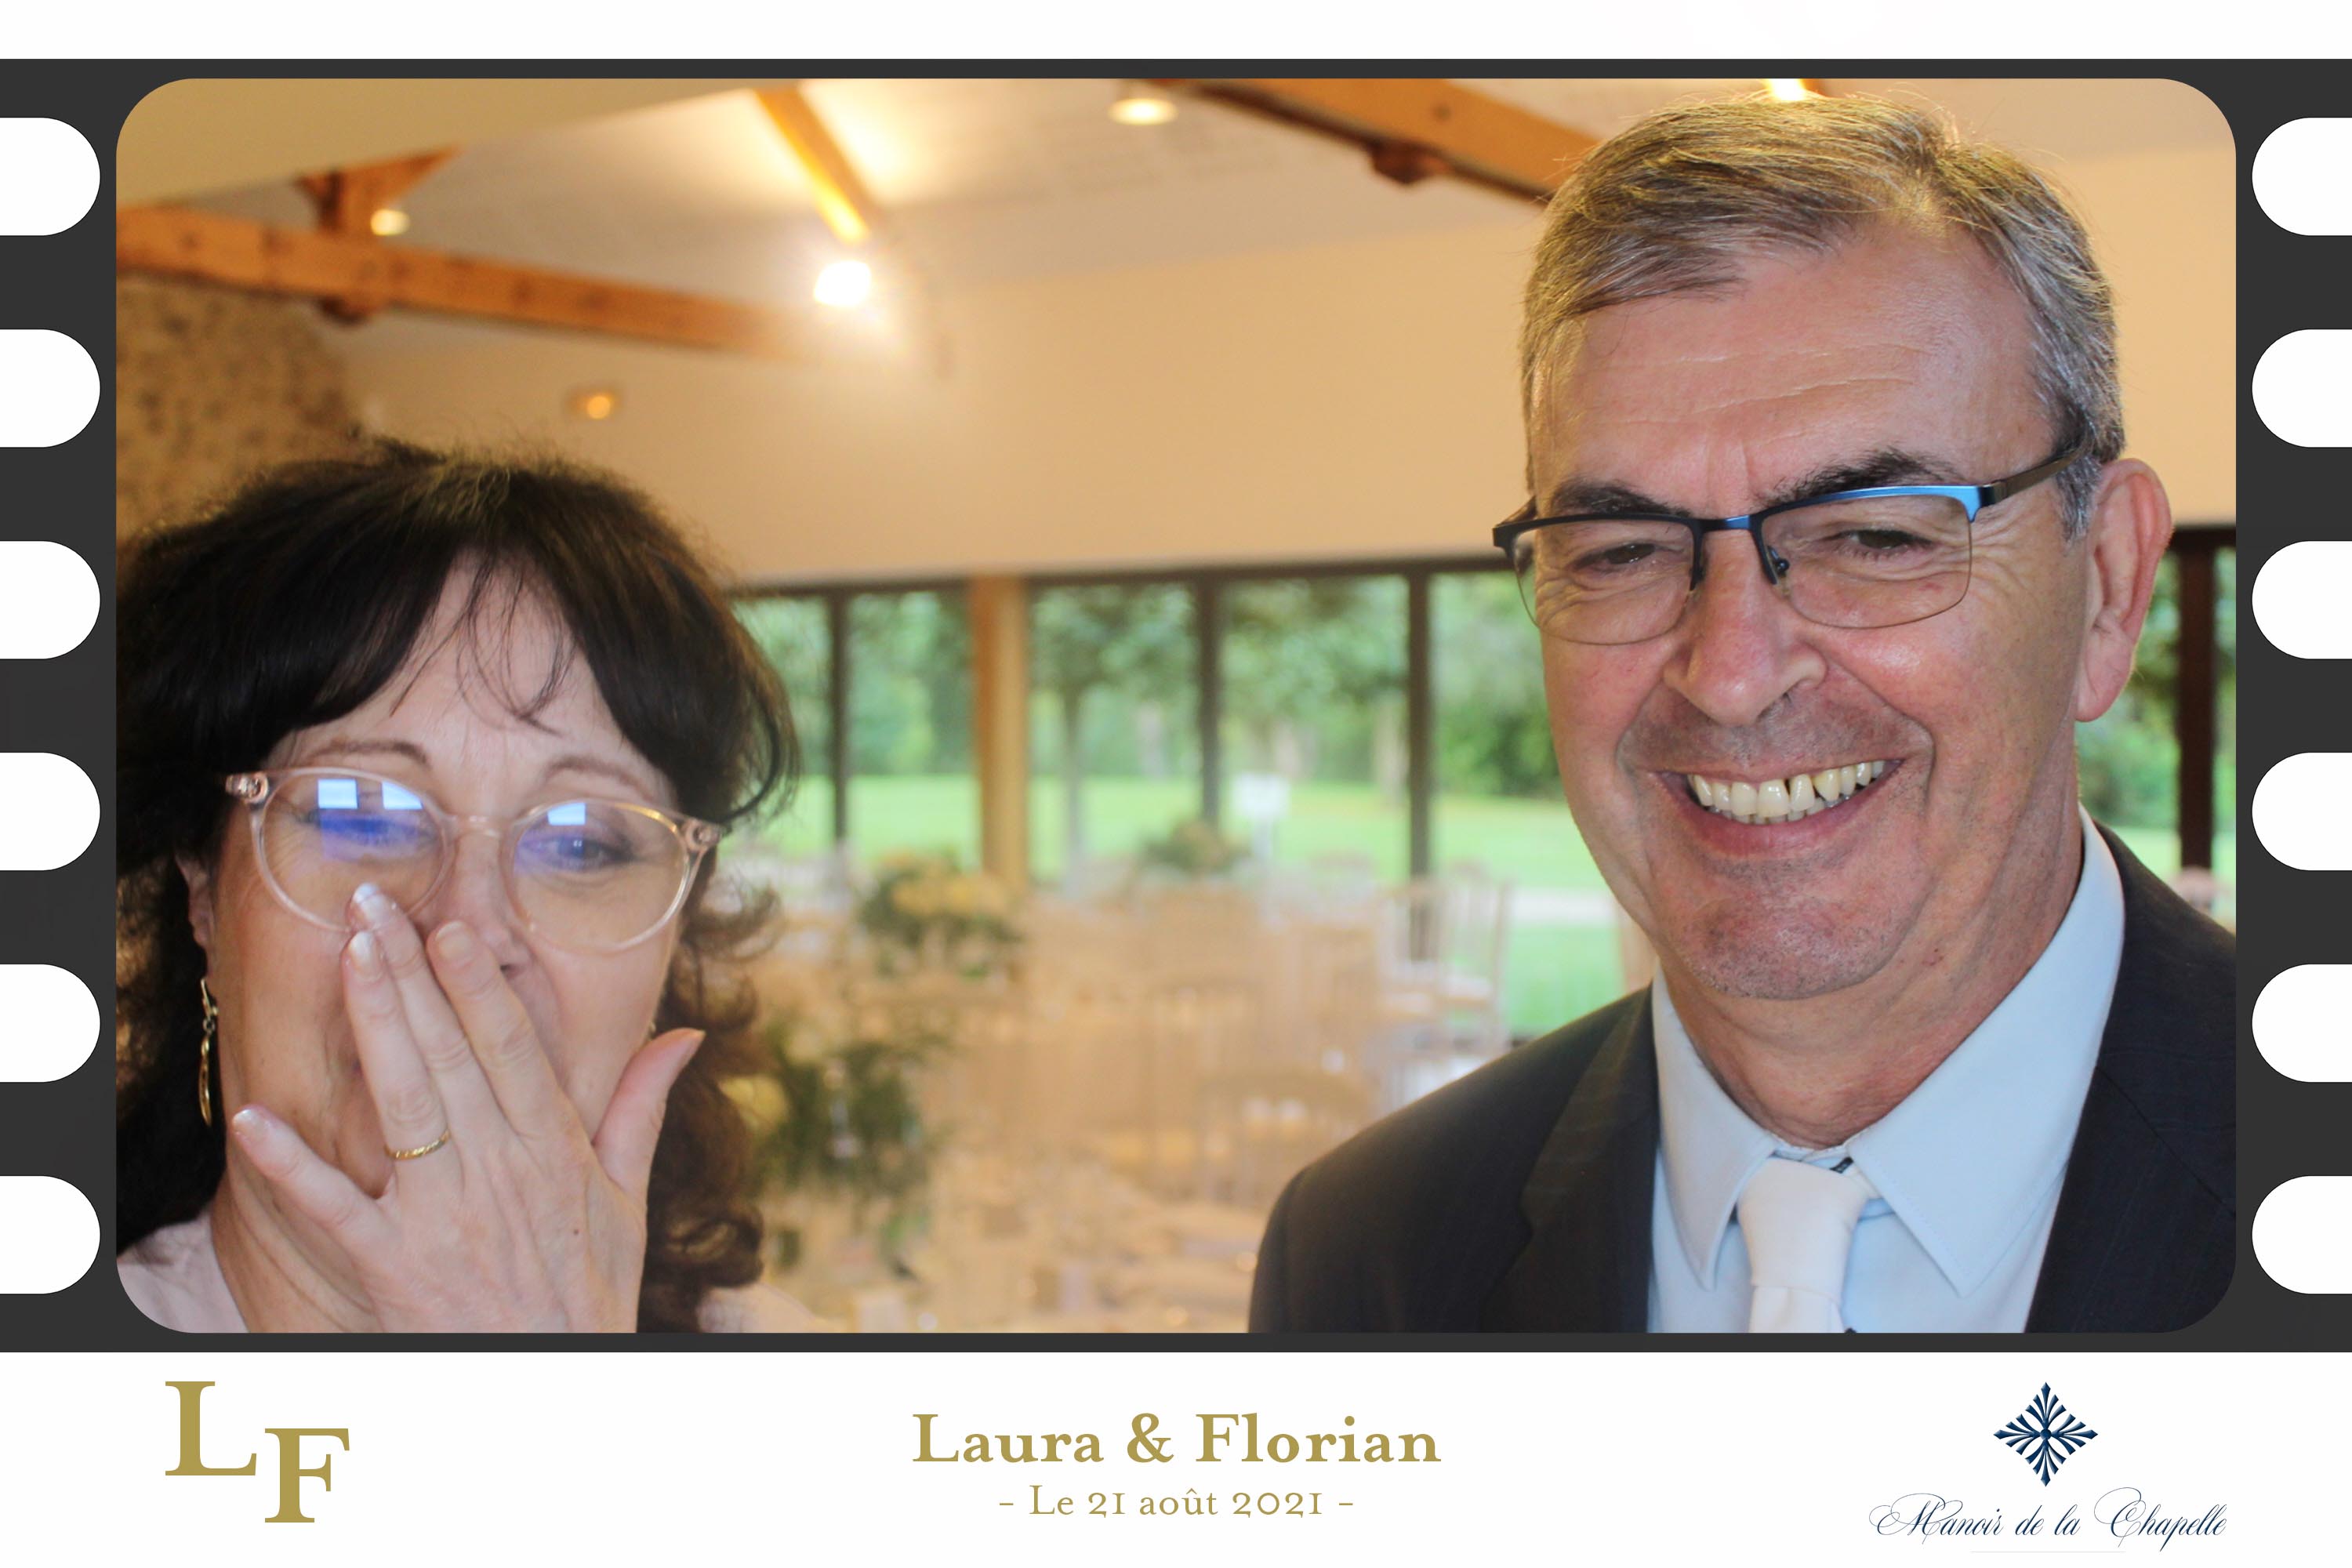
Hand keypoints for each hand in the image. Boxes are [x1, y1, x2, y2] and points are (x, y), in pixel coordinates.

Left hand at [228, 883, 702, 1331]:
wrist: (553, 1390)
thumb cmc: (588, 1292)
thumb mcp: (628, 1199)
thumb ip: (643, 1107)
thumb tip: (688, 1033)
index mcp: (555, 1150)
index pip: (511, 1048)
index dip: (480, 985)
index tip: (452, 927)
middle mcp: (500, 1171)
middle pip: (449, 1055)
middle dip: (409, 975)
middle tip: (373, 908)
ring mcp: (444, 1217)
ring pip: (403, 1104)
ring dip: (374, 1027)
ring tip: (347, 959)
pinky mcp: (393, 1266)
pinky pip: (334, 1210)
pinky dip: (292, 1167)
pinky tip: (256, 1121)